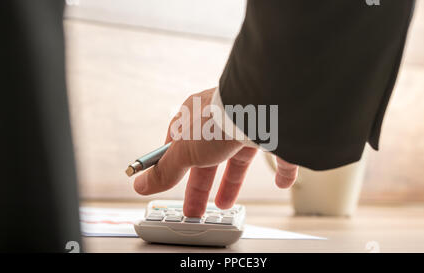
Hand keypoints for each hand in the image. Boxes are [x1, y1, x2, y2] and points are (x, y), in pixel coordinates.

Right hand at [133, 88, 298, 216]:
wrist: (264, 107)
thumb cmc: (219, 120)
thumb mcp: (184, 151)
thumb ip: (166, 170)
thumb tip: (141, 184)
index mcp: (197, 115)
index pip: (179, 142)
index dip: (173, 164)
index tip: (169, 182)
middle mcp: (222, 119)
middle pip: (207, 158)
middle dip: (200, 186)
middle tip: (194, 209)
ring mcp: (250, 125)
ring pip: (239, 157)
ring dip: (231, 182)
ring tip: (224, 203)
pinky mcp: (276, 134)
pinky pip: (280, 154)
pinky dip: (281, 171)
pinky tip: (281, 183)